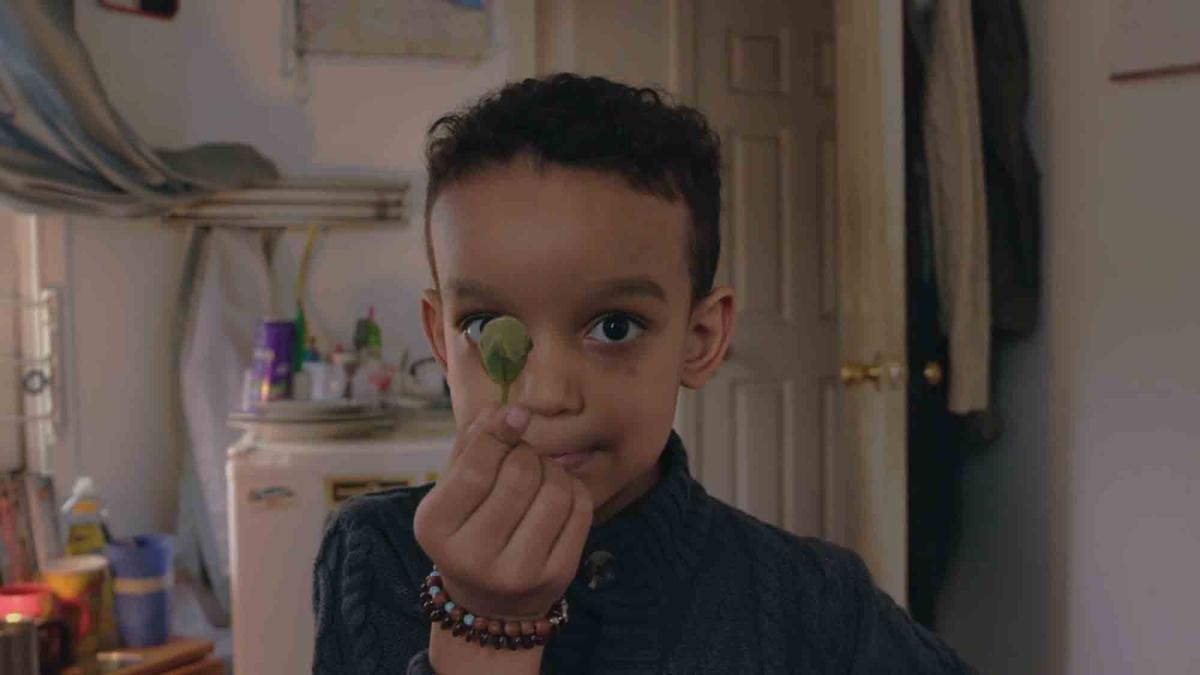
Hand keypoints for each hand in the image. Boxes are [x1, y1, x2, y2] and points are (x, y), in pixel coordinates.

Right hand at [414, 404, 593, 621]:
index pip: (476, 467)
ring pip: (555, 489)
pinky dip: (573, 489)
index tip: (514, 417)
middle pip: (520, 474)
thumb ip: (472, 446)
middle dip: (527, 454)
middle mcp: (473, 556)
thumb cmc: (467, 531)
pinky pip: (580, 508)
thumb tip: (506, 409)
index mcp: (436, 529)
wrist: (490, 605)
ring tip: (539, 476)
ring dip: (552, 469)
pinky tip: (557, 495)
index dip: (499, 432)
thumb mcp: (452, 491)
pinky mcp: (557, 575)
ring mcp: (518, 571)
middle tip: (522, 458)